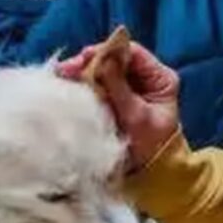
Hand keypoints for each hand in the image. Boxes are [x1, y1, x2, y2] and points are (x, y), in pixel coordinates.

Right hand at [57, 41, 181, 169]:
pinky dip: (85, 84)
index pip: (133, 53)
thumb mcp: (136, 116)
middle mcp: (146, 77)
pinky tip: (68, 84)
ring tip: (63, 74)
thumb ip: (119, 88)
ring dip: (84, 72)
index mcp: (160, 78)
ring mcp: (130, 87)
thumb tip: (103, 60)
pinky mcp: (116, 98)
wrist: (151, 171)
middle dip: (91, 61)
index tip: (86, 57)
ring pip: (105, 70)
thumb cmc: (151, 146)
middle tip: (68, 68)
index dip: (109, 50)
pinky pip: (99, 85)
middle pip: (115, 59)